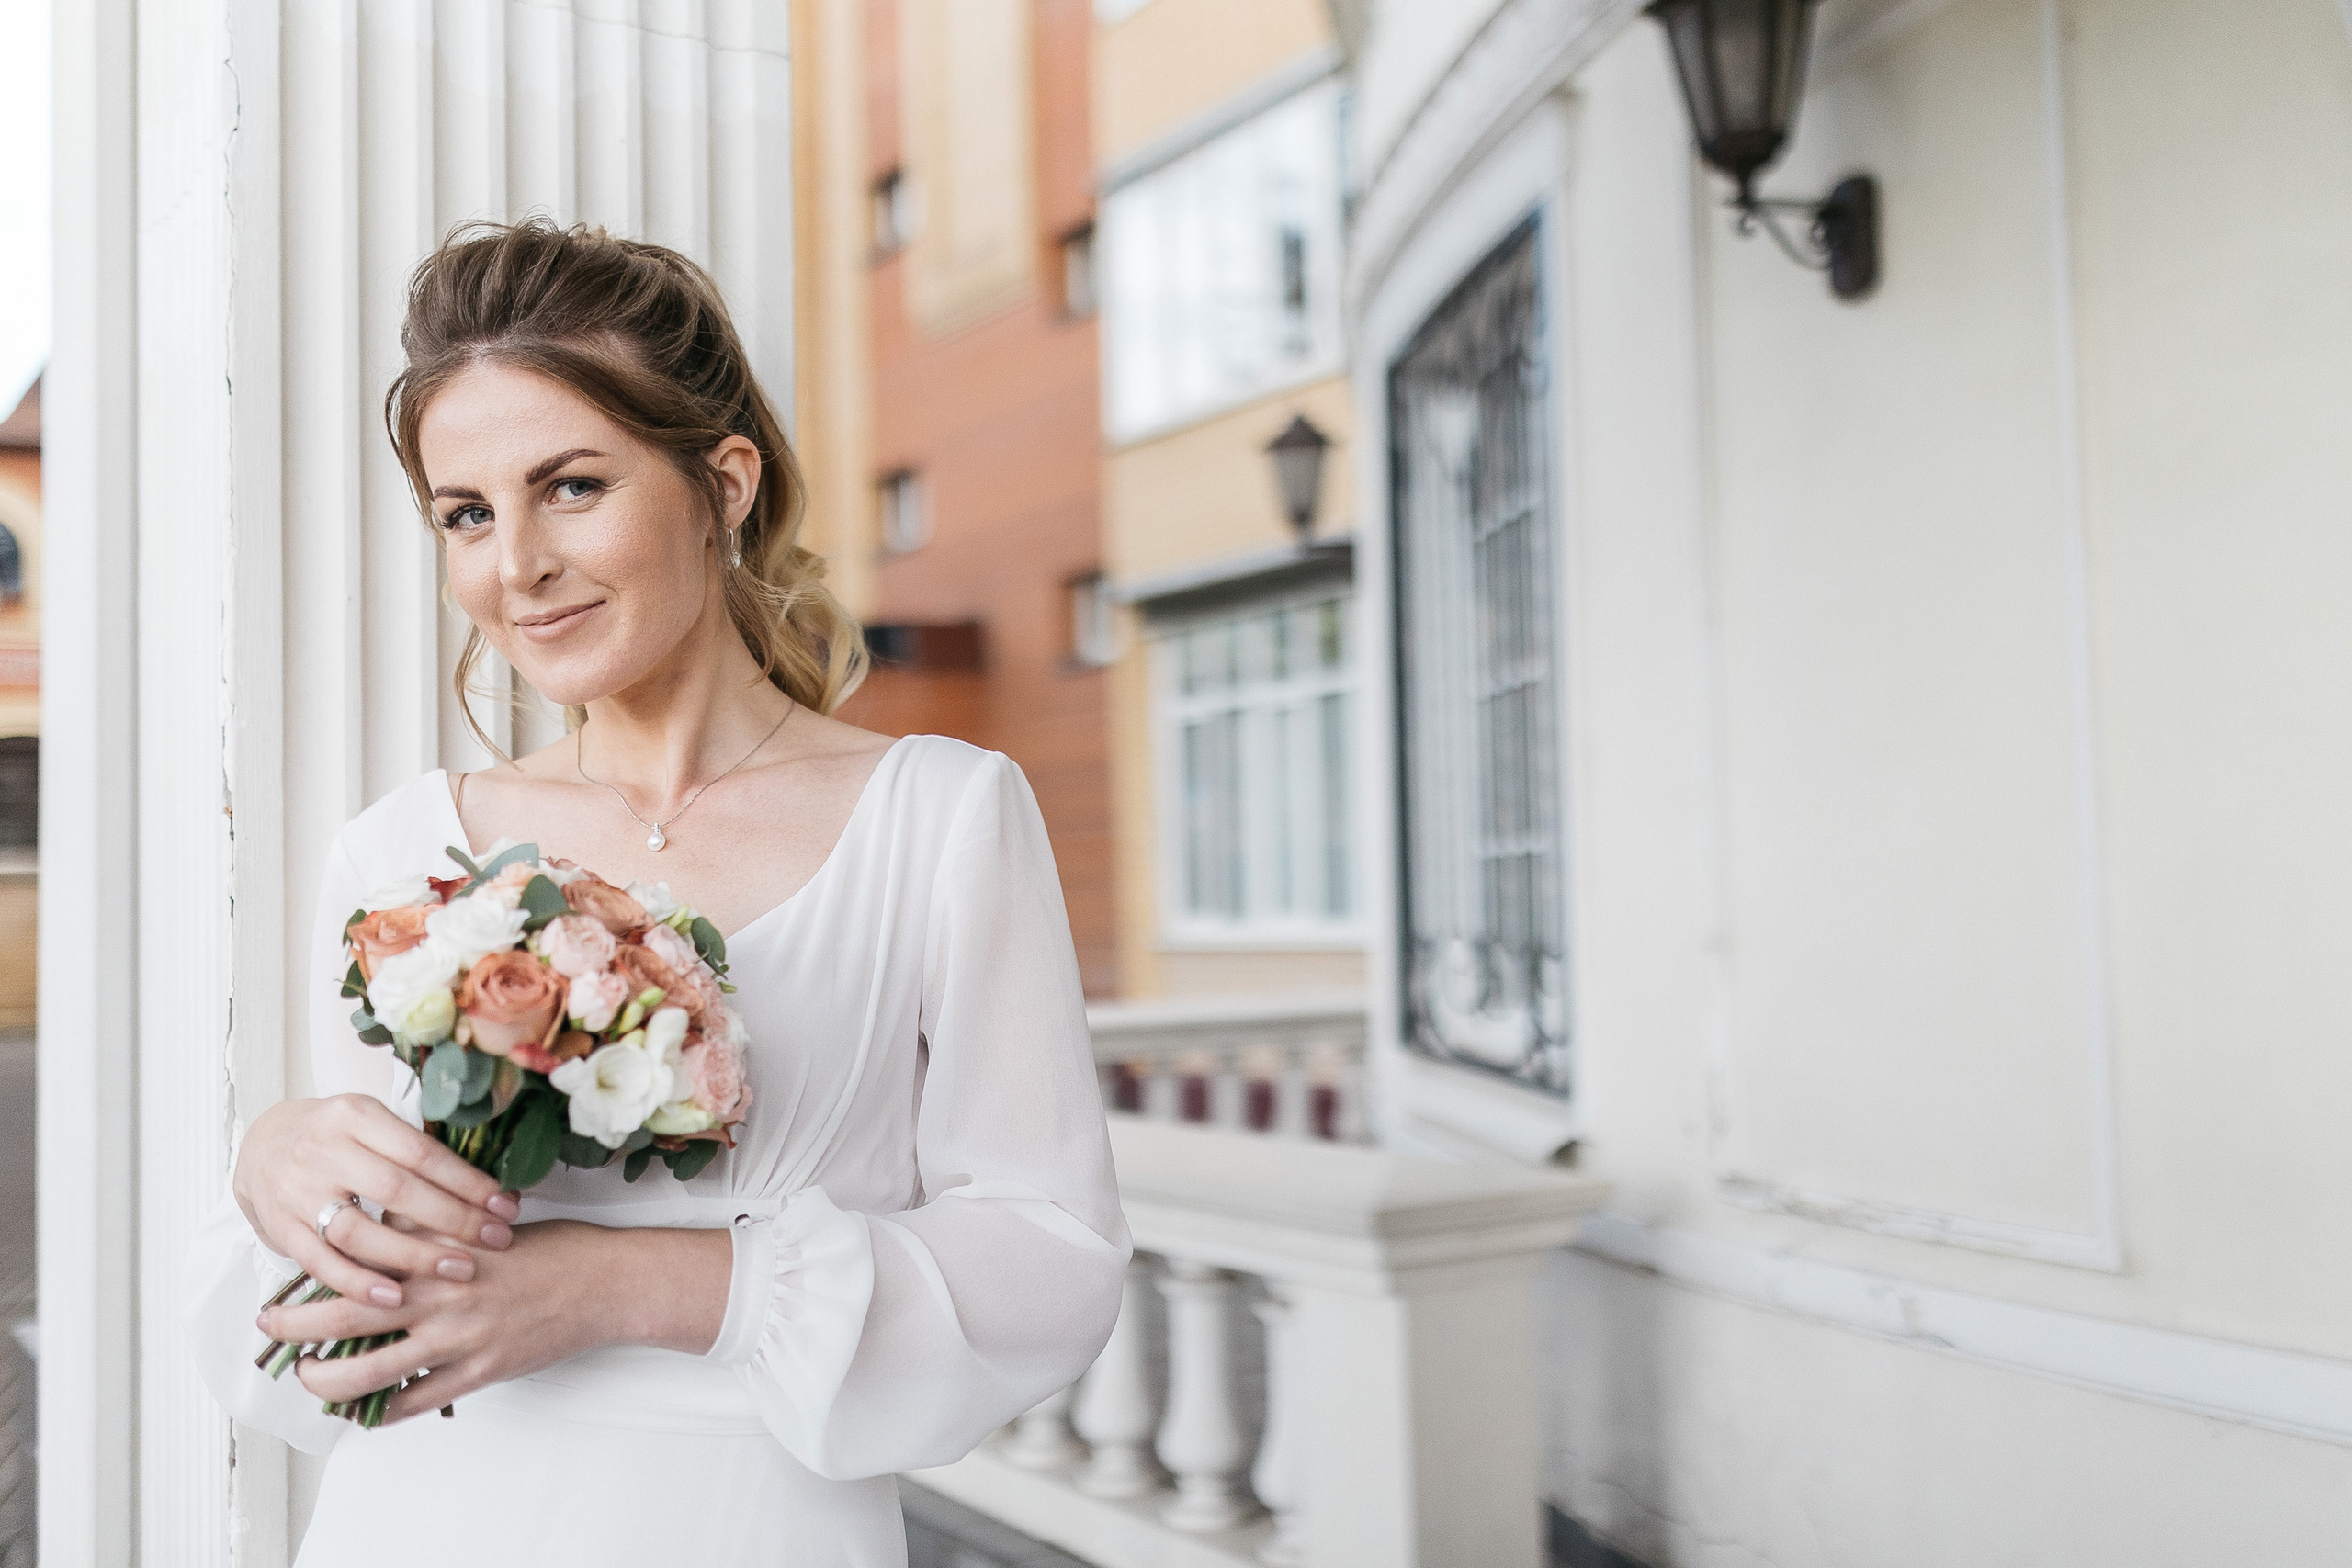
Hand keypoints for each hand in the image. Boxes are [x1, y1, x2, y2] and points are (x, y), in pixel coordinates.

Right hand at [234, 1094, 520, 1308]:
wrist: (260, 1144)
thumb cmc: (334, 1135)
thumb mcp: (371, 1122)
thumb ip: (414, 1148)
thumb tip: (487, 1185)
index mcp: (356, 1116)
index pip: (421, 1152)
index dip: (467, 1181)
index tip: (505, 1205)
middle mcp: (324, 1150)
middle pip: (397, 1190)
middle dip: (453, 1219)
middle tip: (496, 1240)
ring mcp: (299, 1191)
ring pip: (360, 1230)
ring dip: (413, 1256)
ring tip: (459, 1270)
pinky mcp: (280, 1228)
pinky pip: (321, 1262)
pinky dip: (357, 1284)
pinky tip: (393, 1299)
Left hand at [263, 1221, 731, 1423]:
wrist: (604, 1282)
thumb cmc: (549, 1246)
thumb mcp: (485, 1221)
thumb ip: (433, 1227)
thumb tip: (383, 1221)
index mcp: (439, 1250)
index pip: (359, 1258)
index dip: (314, 1270)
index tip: (287, 1274)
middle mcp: (441, 1293)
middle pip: (348, 1314)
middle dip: (298, 1327)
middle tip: (269, 1332)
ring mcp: (458, 1337)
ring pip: (372, 1369)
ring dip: (329, 1379)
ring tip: (309, 1379)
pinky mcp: (479, 1371)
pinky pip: (417, 1400)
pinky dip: (384, 1410)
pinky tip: (364, 1412)